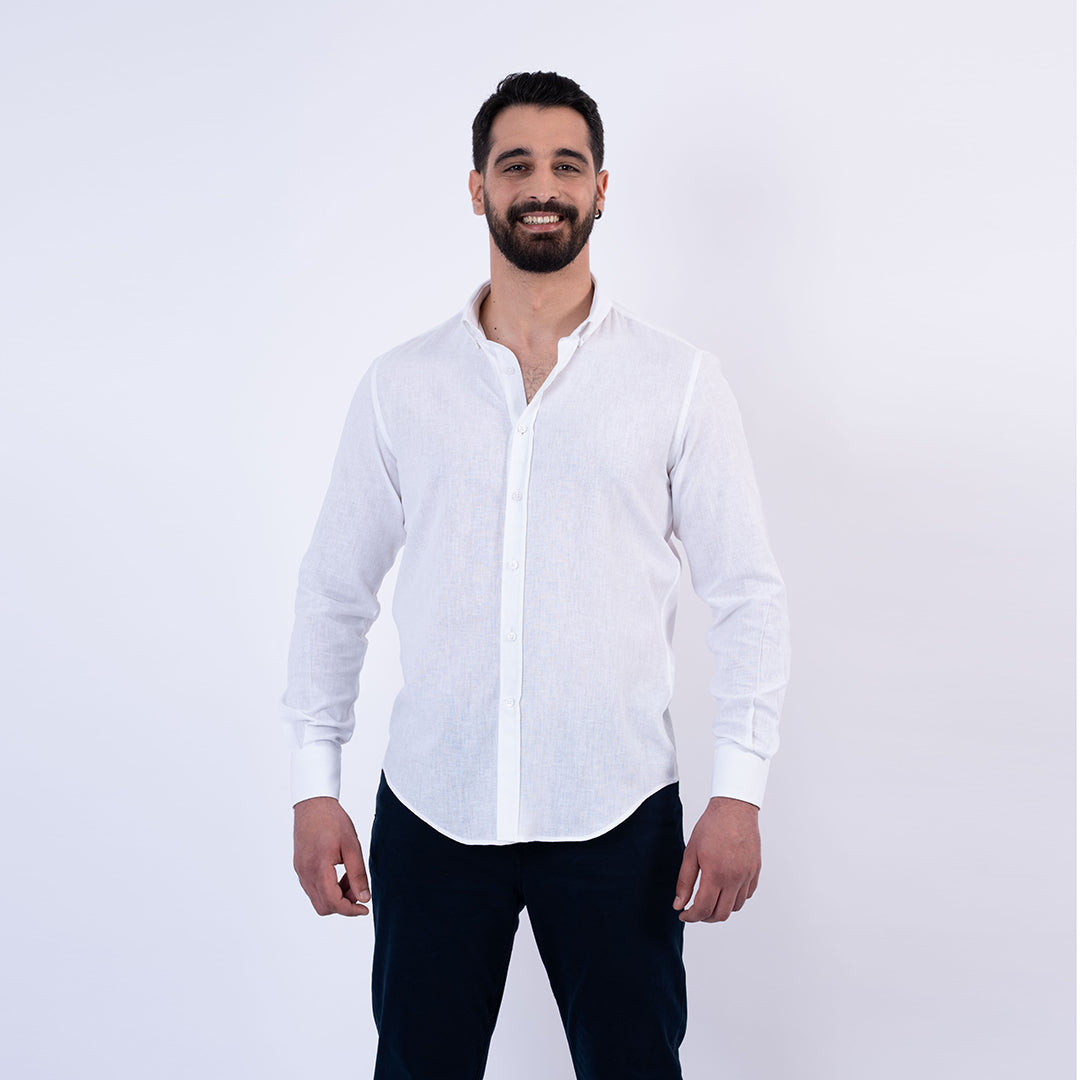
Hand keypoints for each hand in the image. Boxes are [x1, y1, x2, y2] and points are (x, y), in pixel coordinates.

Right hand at [293, 796, 370, 915]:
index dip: (350, 911)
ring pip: (318, 899)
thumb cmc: (333, 821)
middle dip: (343, 904)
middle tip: (358, 889)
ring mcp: (300, 871)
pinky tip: (339, 873)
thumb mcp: (352, 846)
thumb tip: (364, 898)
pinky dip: (327, 888)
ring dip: (335, 896)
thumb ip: (357, 874)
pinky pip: (312, 888)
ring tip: (350, 877)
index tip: (365, 909)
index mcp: (319, 868)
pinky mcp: (299, 867)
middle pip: (324, 907)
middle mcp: (305, 874)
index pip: (333, 903)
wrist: (313, 804)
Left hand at [673, 796, 760, 922]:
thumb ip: (684, 881)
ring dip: (721, 909)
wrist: (734, 809)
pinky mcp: (756, 871)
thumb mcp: (691, 852)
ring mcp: (748, 876)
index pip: (703, 908)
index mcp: (716, 874)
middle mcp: (734, 878)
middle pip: (721, 914)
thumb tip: (678, 904)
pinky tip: (725, 889)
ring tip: (709, 900)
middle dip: (705, 917)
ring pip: (735, 907)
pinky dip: (735, 899)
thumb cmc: (711, 827)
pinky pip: (747, 895)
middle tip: (694, 910)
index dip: (691, 917)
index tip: (683, 915)